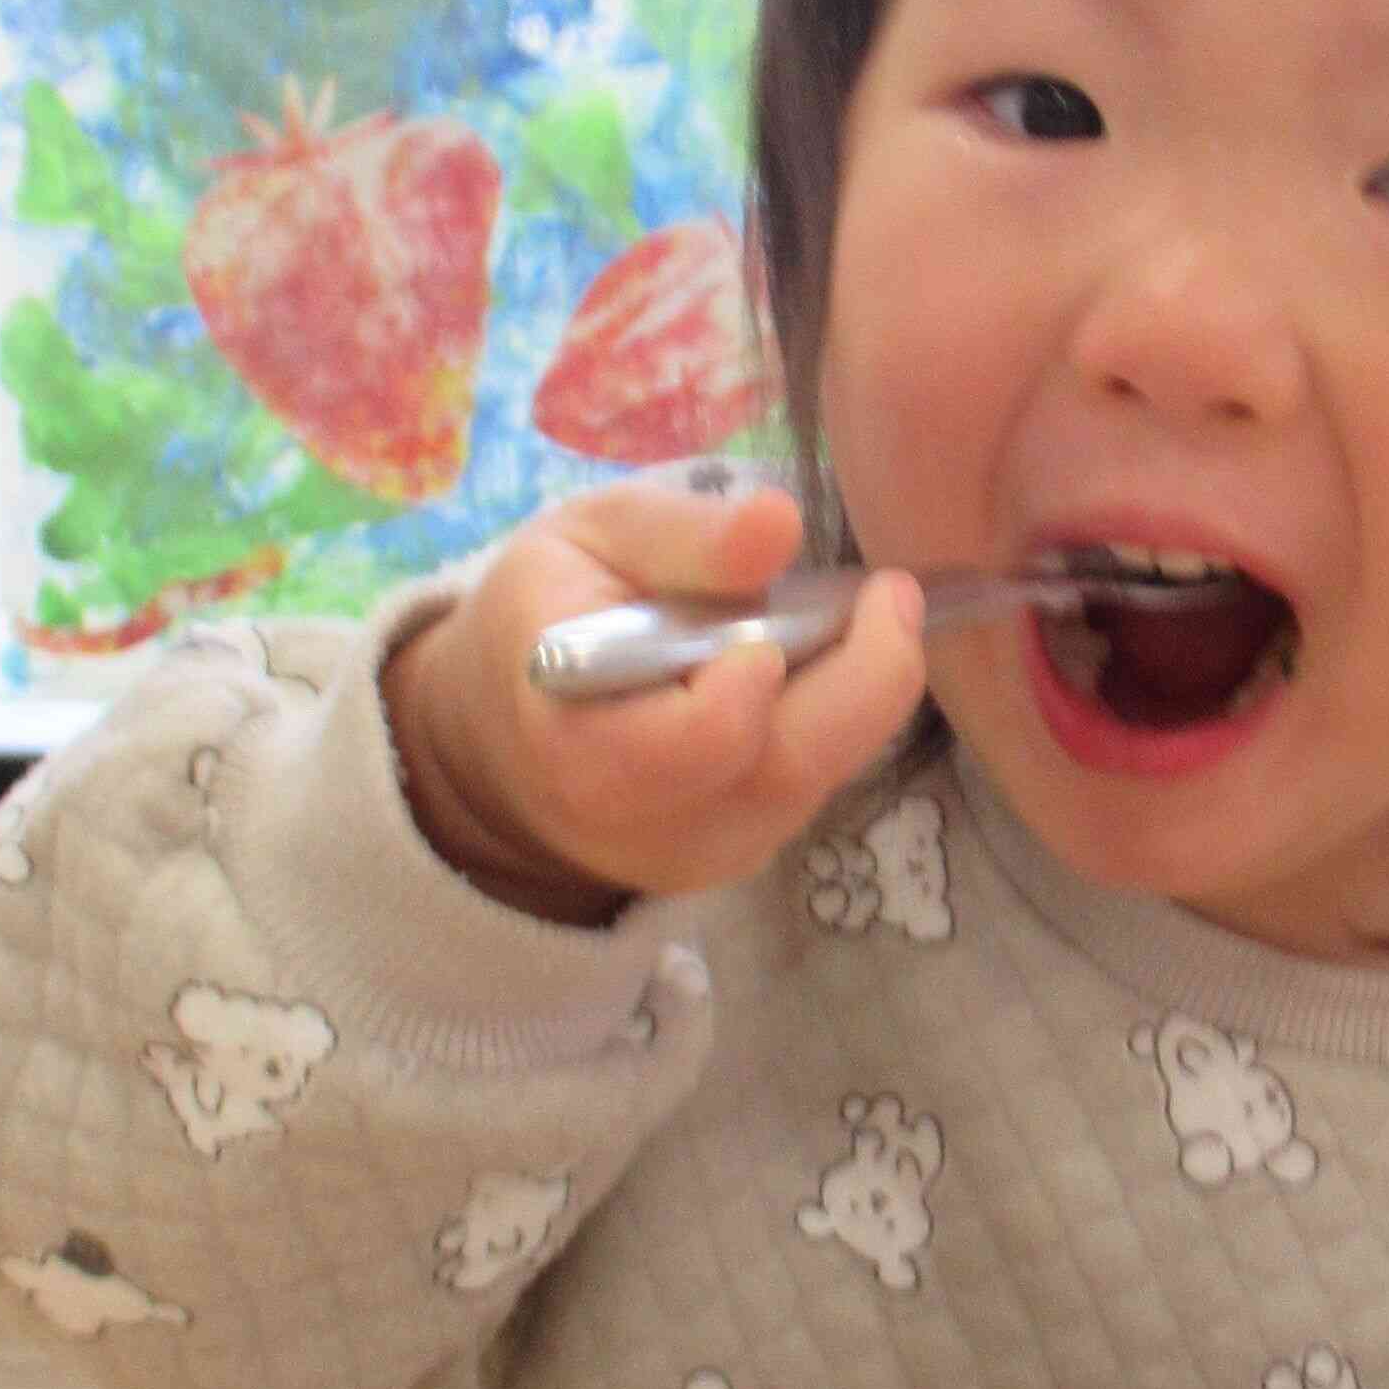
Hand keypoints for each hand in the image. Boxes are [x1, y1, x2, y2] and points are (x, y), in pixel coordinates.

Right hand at [382, 475, 927, 921]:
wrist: (497, 740)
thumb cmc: (545, 613)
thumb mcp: (590, 537)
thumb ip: (684, 535)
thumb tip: (779, 522)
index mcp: (574, 732)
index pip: (703, 736)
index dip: (761, 673)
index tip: (790, 596)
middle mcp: (632, 818)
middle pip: (785, 767)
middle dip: (865, 675)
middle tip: (891, 594)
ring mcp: (685, 856)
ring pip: (813, 783)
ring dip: (856, 698)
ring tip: (854, 621)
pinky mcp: (726, 866)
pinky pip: (807, 796)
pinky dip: (831, 730)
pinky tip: (813, 675)